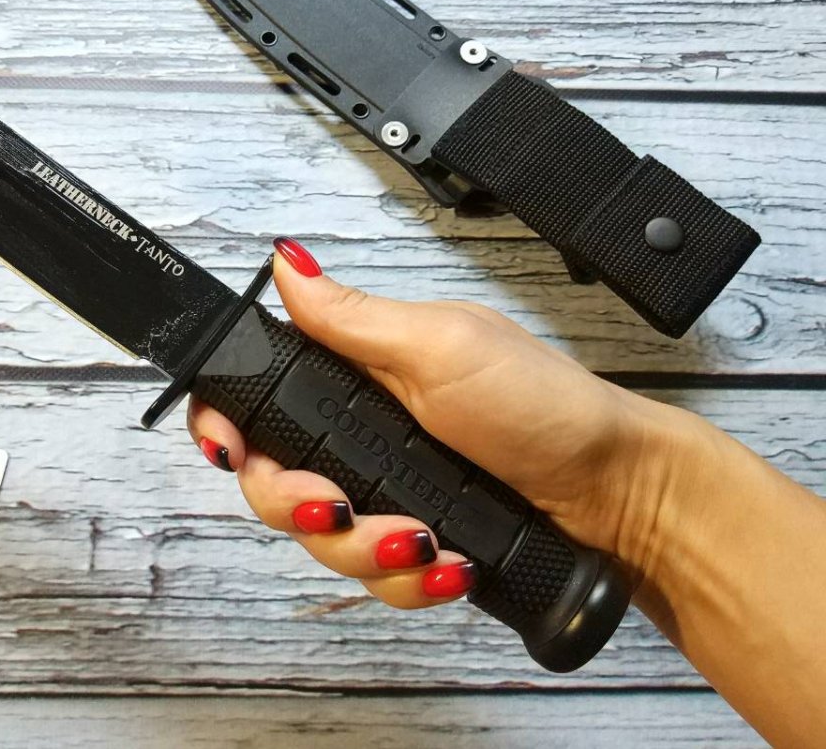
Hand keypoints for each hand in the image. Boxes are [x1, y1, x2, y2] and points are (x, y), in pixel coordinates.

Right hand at [187, 237, 681, 609]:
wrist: (618, 496)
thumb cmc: (544, 406)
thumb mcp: (442, 346)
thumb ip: (351, 317)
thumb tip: (285, 261)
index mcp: (354, 373)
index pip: (255, 399)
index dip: (226, 428)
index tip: (233, 452)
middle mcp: (358, 433)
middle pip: (272, 483)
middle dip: (301, 507)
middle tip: (342, 505)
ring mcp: (385, 491)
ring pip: (320, 541)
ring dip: (364, 552)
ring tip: (424, 542)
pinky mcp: (411, 543)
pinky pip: (371, 579)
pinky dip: (404, 583)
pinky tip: (446, 567)